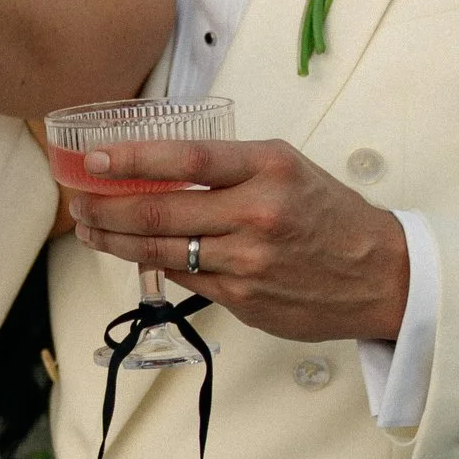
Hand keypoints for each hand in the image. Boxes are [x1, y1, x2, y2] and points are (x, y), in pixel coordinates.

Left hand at [68, 135, 409, 345]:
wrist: (379, 275)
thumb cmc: (329, 215)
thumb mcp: (286, 169)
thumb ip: (227, 170)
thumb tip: (156, 173)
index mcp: (268, 168)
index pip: (184, 159)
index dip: (131, 159)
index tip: (95, 160)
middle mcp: (256, 213)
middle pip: (160, 210)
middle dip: (107, 207)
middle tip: (79, 201)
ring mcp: (247, 262)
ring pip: (161, 250)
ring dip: (117, 240)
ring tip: (92, 229)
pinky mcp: (243, 299)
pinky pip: (184, 279)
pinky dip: (154, 264)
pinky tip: (135, 253)